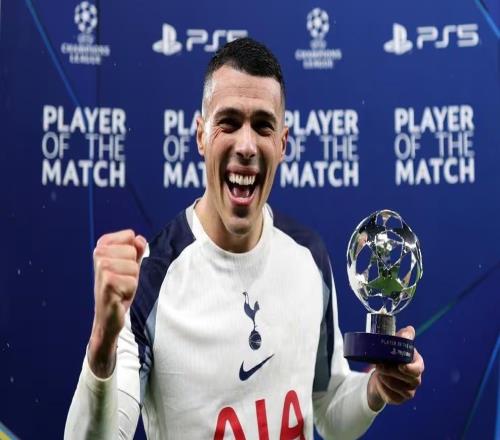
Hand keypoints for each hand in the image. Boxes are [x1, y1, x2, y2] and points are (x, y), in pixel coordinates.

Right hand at [88, 230, 146, 377]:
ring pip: (134, 267)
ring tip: (120, 288)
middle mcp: (98, 254)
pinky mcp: (107, 282)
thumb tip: (139, 238)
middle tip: (122, 280)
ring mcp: (101, 268)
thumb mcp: (130, 266)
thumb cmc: (118, 288)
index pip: (131, 236)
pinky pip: (132, 281)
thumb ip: (136, 250)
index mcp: (102, 246)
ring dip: (131, 280)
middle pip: (133, 251)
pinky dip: (129, 291)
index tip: (122, 268)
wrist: (107, 316)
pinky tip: (118, 296)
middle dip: (133, 269)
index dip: (133, 254)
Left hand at [367, 326, 423, 410]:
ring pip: (402, 390)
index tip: (401, 365)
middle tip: (379, 366)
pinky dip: (384, 390)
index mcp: (416, 363)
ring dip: (387, 380)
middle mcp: (415, 378)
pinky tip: (379, 383)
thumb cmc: (389, 356)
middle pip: (410, 380)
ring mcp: (409, 390)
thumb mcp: (394, 344)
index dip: (411, 368)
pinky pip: (393, 398)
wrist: (378, 372)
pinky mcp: (399, 399)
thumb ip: (403, 336)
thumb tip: (410, 329)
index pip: (418, 368)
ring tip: (378, 372)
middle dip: (392, 372)